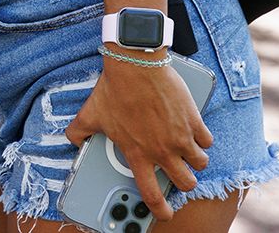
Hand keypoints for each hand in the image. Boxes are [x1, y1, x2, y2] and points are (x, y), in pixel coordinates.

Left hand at [66, 58, 213, 220]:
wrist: (135, 64)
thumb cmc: (114, 89)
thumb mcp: (91, 114)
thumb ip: (79, 132)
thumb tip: (72, 140)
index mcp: (138, 154)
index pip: (151, 193)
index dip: (159, 210)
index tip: (164, 214)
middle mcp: (162, 151)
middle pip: (186, 183)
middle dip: (184, 181)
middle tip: (179, 172)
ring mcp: (180, 137)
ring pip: (200, 163)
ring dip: (195, 160)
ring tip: (186, 149)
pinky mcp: (193, 121)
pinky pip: (206, 140)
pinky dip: (202, 138)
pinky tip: (193, 131)